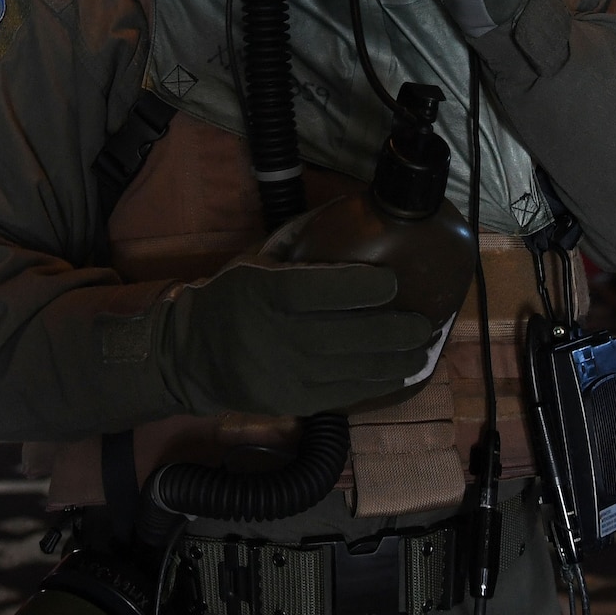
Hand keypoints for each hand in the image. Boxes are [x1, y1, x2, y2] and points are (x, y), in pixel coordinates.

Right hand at [163, 257, 436, 415]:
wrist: (190, 355)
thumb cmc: (231, 296)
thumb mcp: (255, 260)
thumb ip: (299, 241)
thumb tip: (351, 211)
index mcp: (265, 292)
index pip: (318, 290)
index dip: (360, 288)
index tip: (393, 281)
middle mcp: (277, 335)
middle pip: (347, 337)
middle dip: (394, 331)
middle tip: (425, 323)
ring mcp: (285, 374)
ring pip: (353, 370)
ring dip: (395, 361)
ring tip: (422, 350)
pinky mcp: (291, 402)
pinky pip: (343, 394)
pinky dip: (375, 384)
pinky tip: (399, 373)